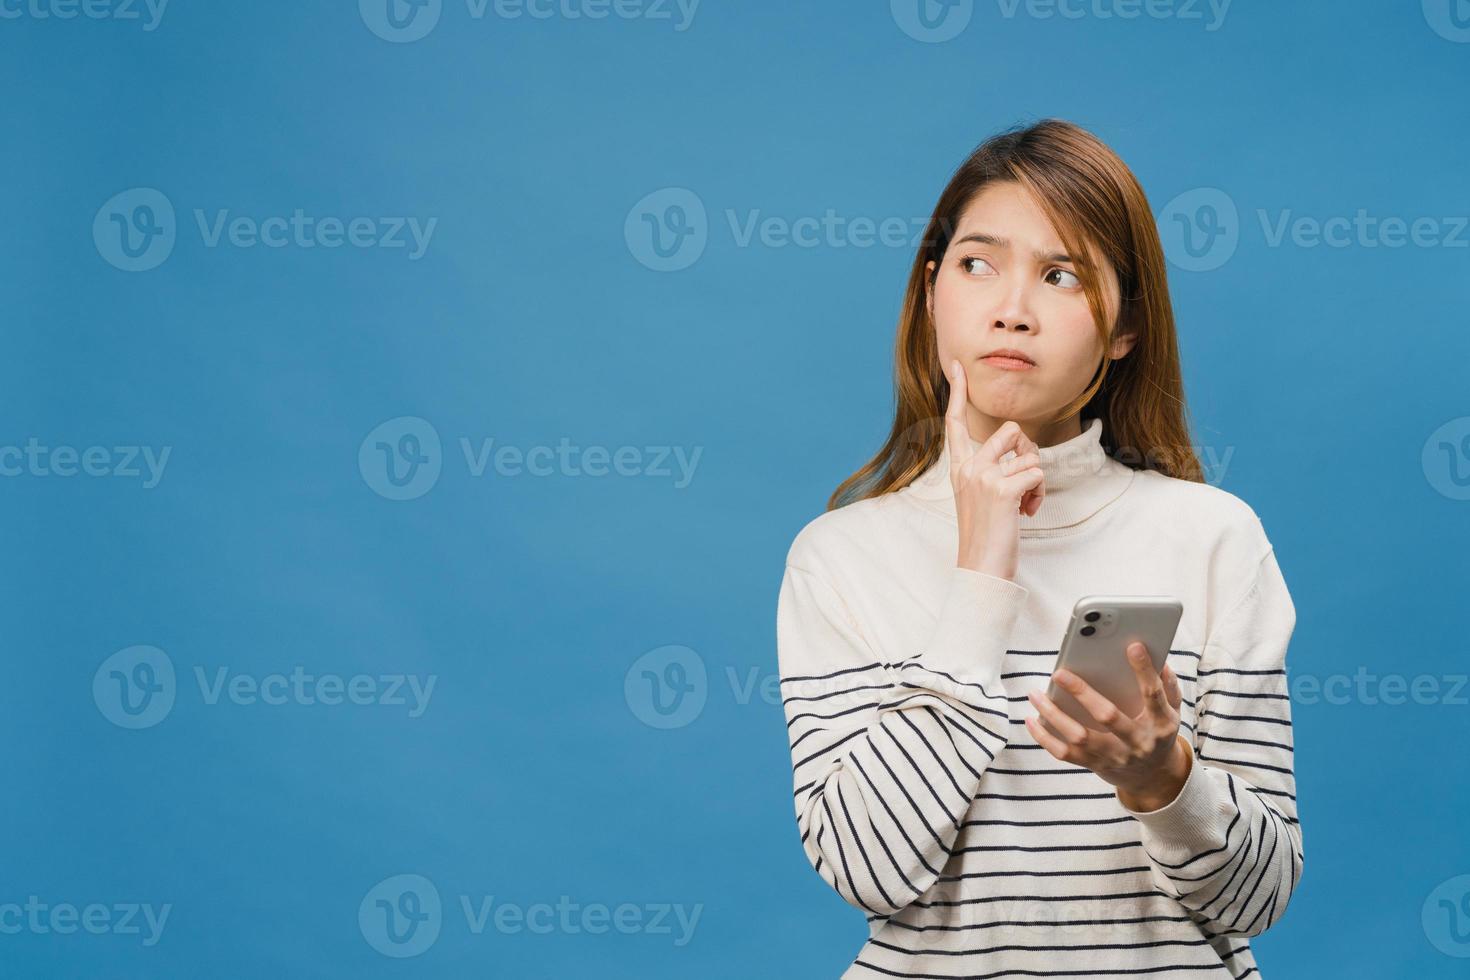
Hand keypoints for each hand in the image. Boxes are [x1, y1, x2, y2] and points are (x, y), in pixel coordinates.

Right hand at [944, 359, 1044, 579]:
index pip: (955, 423)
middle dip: (1027, 453)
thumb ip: (993, 471)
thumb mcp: (981, 497)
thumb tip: (1023, 453)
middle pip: (1010, 431)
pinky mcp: (1001, 489)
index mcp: (959, 468)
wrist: (980, 567)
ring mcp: (983, 476)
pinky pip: (1037, 475)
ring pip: (1029, 454)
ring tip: (1023, 505)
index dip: (956, 392)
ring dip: (1035, 480)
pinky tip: (1026, 513)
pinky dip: (1039, 496)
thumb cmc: (986, 535)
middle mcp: (967, 467)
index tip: (955, 365)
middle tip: (1024, 481)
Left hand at [1024, 641, 1191, 810]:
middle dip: (1082, 693)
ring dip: (1053, 714)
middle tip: (1059, 673)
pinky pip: (1064, 754)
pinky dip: (1044, 737)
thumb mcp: (1172, 709)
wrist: (1152, 776)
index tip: (1132, 646)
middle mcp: (1138, 742)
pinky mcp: (1095, 765)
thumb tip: (1157, 657)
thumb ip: (1167, 684)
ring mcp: (1115, 756)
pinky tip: (1031, 719)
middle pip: (1108, 716)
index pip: (1152, 695)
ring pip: (1079, 737)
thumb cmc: (1157, 731)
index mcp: (1160, 723)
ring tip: (1035, 693)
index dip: (1144, 671)